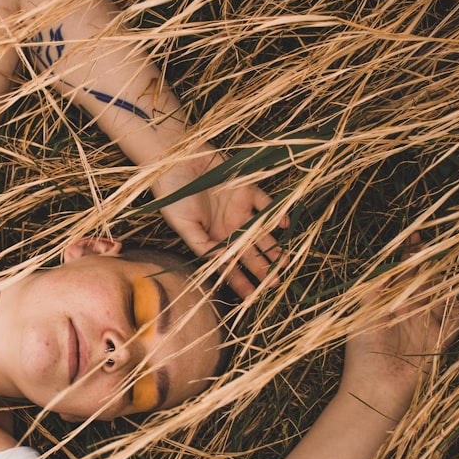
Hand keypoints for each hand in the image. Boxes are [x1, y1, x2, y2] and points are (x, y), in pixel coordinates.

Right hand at [153, 155, 288, 298]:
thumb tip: (219, 264)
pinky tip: (283, 225)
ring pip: (261, 232)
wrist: (176, 161)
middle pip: (250, 252)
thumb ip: (201, 245)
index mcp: (212, 238)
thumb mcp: (182, 224)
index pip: (230, 264)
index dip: (240, 281)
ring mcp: (240, 209)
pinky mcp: (247, 190)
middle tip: (276, 283)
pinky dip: (275, 214)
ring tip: (285, 262)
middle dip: (262, 269)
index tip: (251, 297)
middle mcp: (229, 227)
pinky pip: (266, 204)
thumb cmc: (173, 194)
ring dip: (273, 247)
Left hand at [342, 234, 458, 420]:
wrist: (375, 388)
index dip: (408, 254)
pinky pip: (455, 316)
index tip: (413, 236)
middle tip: (428, 245)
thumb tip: (385, 260)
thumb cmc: (362, 352)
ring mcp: (425, 324)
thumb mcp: (363, 313)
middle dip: (427, 261)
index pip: (402, 273)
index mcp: (386, 304)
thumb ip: (375, 287)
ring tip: (435, 269)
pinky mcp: (441, 339)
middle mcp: (407, 312)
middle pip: (424, 279)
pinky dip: (454, 304)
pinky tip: (448, 293)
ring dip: (441, 280)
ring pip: (441, 293)